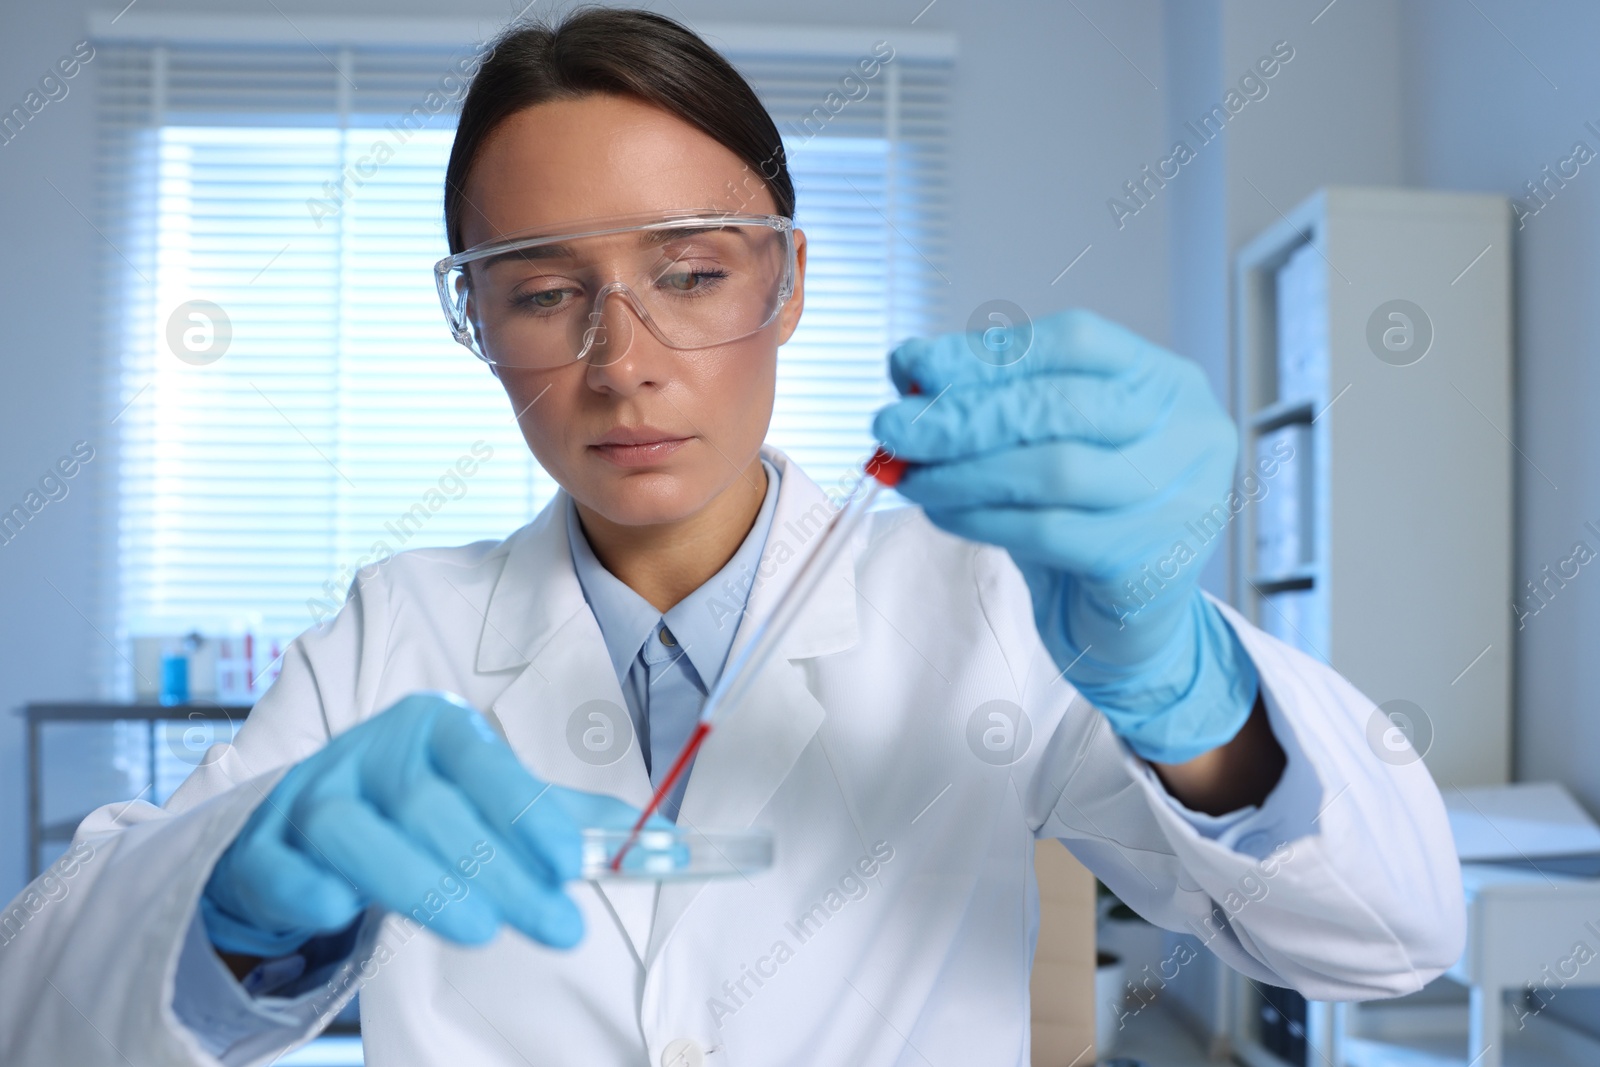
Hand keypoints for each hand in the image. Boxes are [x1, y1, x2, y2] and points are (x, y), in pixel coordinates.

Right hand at [202, 692, 662, 955]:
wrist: (297, 834)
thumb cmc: (411, 816)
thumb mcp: (485, 805)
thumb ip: (559, 821)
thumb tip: (652, 842)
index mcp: (432, 730)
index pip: (484, 764)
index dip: (527, 812)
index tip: (571, 865)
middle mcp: (370, 753)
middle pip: (430, 805)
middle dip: (497, 868)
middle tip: (556, 923)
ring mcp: (309, 795)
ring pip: (354, 830)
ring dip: (419, 881)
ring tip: (482, 930)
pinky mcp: (260, 846)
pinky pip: (277, 864)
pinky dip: (307, 886)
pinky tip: (341, 910)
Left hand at [872, 308, 1258, 763]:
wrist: (1126, 626)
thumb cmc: (1083, 516)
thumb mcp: (1041, 444)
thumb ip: (989, 400)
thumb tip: (907, 368)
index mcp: (1166, 382)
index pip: (1076, 342)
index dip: (989, 352)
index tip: (912, 363)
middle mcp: (1189, 432)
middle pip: (1061, 405)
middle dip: (964, 415)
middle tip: (892, 427)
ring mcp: (1180, 500)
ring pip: (1053, 470)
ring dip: (964, 471)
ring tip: (909, 477)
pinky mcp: (1149, 563)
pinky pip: (1047, 530)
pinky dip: (980, 517)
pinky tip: (942, 513)